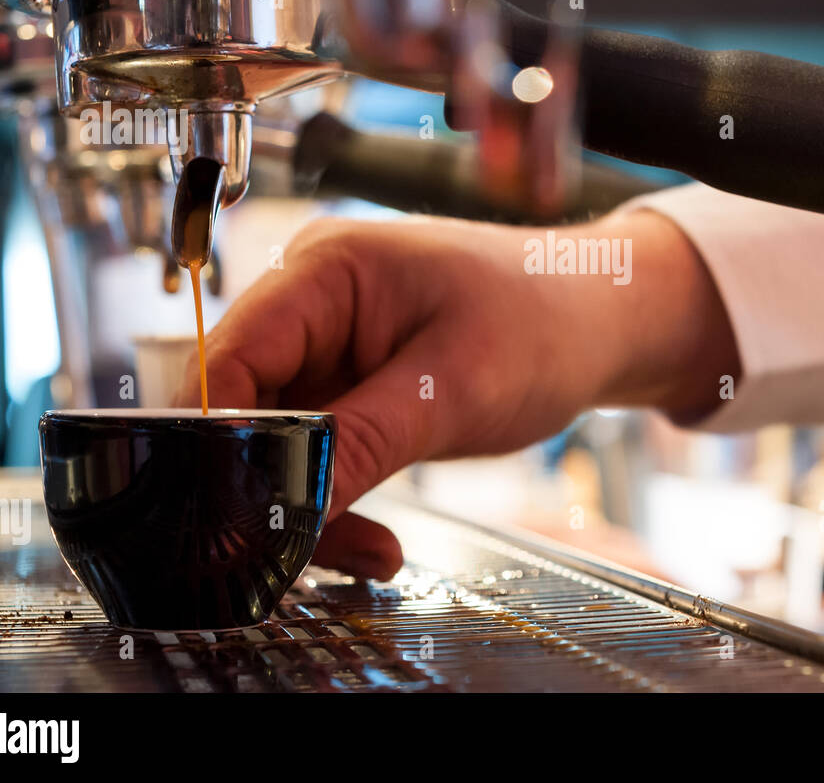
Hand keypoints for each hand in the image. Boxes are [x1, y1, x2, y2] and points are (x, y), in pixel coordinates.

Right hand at [175, 209, 737, 578]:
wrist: (604, 322)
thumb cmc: (547, 320)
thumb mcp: (453, 389)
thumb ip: (358, 443)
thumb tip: (280, 504)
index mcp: (326, 270)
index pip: (230, 358)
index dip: (218, 440)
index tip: (236, 513)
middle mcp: (315, 300)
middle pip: (245, 405)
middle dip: (269, 484)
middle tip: (302, 549)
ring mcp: (332, 342)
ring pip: (278, 438)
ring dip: (310, 502)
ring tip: (366, 551)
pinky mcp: (353, 380)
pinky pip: (317, 447)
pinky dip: (336, 494)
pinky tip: (371, 536)